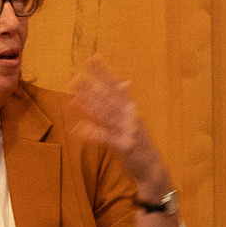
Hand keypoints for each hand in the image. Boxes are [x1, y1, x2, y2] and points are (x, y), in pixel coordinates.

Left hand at [71, 56, 173, 202]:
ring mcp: (127, 131)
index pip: (115, 86)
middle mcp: (129, 117)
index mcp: (130, 109)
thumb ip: (126, 101)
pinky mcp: (124, 146)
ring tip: (74, 96)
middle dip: (93, 86)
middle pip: (108, 98)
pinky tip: (80, 128)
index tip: (94, 58)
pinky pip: (106, 138)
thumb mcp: (134, 120)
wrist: (152, 168)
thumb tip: (123, 82)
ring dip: (89, 105)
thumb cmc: (139, 143)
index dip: (104, 72)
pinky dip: (93, 133)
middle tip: (77, 76)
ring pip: (106, 115)